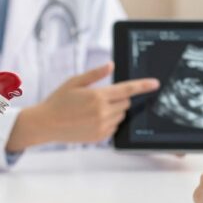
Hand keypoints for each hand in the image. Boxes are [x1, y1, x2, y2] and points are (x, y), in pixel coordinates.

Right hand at [6, 62, 158, 150]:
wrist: (46, 124)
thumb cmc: (58, 100)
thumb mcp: (74, 82)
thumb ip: (95, 74)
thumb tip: (111, 65)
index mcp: (97, 96)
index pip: (127, 89)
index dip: (143, 86)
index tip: (155, 84)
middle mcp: (102, 112)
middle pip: (126, 103)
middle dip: (120, 99)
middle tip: (102, 97)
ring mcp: (102, 126)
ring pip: (121, 116)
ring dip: (115, 110)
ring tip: (94, 109)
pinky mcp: (100, 137)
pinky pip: (114, 127)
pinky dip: (110, 121)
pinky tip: (92, 119)